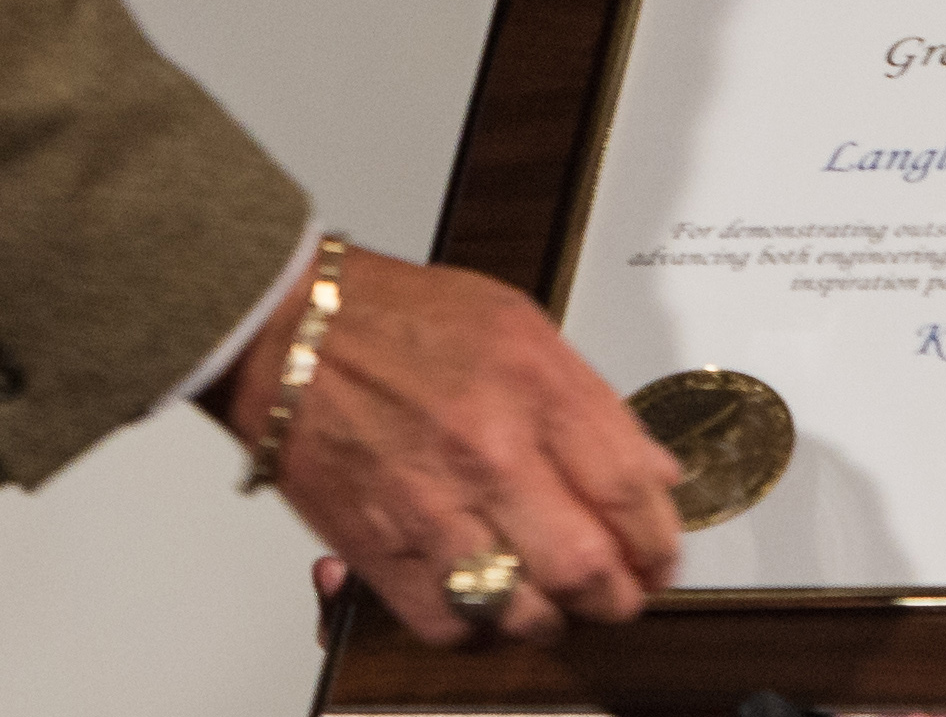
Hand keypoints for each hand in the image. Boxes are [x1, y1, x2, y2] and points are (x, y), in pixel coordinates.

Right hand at [221, 246, 682, 644]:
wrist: (284, 331)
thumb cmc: (395, 318)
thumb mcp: (517, 325)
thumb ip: (591, 402)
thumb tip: (652, 472)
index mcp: (532, 384)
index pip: (629, 489)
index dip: (660, 539)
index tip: (661, 553)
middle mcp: (487, 449)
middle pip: (588, 568)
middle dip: (620, 595)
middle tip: (623, 591)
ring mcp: (431, 507)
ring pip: (524, 610)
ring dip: (553, 616)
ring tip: (556, 599)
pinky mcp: (380, 550)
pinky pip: (452, 625)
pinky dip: (481, 627)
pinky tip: (488, 601)